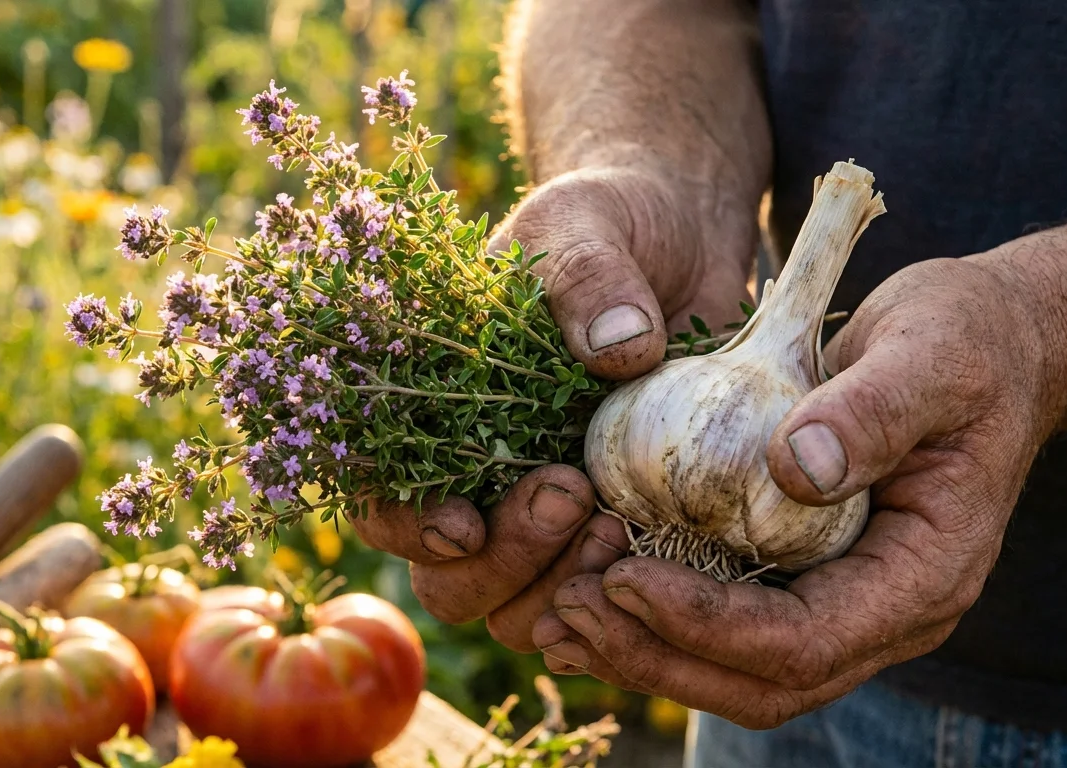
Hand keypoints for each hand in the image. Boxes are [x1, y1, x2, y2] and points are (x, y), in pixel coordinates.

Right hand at [352, 165, 755, 650]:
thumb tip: (620, 347)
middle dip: (500, 560)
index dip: (405, 526)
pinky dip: (614, 600)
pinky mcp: (614, 526)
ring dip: (557, 589)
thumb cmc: (610, 221)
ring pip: (513, 609)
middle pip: (446, 579)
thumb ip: (587, 273)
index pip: (379, 495)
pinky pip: (594, 604)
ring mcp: (544, 512)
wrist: (687, 240)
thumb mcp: (588, 221)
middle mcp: (479, 475)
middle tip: (571, 493)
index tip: (465, 521)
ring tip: (616, 523)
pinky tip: (656, 548)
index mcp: (435, 408)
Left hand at [532, 256, 1055, 726]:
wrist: (987, 344)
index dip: (708, 623)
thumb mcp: (932, 352)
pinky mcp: (803, 576)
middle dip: (658, 655)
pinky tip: (587, 584)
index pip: (805, 642)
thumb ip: (875, 409)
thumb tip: (798, 470)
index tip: (623, 574)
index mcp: (925, 575)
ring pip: (735, 673)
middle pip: (761, 683)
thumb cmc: (966, 340)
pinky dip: (655, 620)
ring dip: (644, 651)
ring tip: (559, 608)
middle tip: (567, 605)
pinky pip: (724, 626)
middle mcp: (882, 610)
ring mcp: (842, 601)